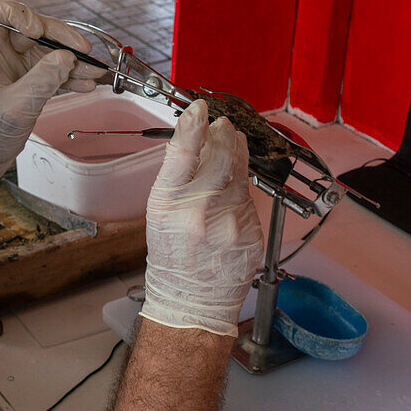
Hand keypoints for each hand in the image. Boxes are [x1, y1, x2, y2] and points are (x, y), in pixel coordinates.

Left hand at [0, 0, 104, 188]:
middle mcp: (2, 51)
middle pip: (35, 27)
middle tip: (84, 52)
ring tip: (94, 72)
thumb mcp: (16, 108)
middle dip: (61, 38)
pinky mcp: (33, 77)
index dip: (18, 12)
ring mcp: (19, 64)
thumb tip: (66, 58)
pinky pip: (56, 67)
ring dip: (74, 59)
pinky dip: (72, 75)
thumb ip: (41, 81)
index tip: (36, 30)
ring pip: (50, 48)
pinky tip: (86, 84)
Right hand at [140, 100, 263, 336]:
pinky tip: (230, 200)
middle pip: (221, 156)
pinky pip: (249, 200)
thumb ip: (176, 178)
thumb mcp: (159, 213)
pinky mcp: (252, 234)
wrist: (191, 302)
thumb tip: (194, 139)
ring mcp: (230, 225)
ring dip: (235, 157)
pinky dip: (241, 192)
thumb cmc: (171, 256)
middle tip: (223, 126)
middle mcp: (200, 213)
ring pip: (240, 175)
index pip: (182, 154)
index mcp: (168, 206)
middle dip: (224, 135)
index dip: (193, 125)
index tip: (199, 108)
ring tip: (229, 149)